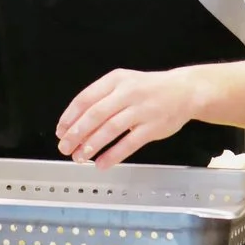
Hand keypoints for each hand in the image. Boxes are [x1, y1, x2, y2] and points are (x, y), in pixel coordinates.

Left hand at [55, 66, 211, 165]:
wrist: (184, 91)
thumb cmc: (148, 89)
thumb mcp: (123, 83)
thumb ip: (101, 98)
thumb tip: (74, 123)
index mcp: (115, 80)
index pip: (85, 98)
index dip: (70, 117)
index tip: (60, 131)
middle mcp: (127, 93)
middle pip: (95, 114)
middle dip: (76, 133)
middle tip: (65, 147)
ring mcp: (141, 110)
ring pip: (110, 129)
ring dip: (92, 145)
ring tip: (80, 157)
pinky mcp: (152, 127)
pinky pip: (129, 143)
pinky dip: (113, 155)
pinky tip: (101, 163)